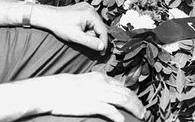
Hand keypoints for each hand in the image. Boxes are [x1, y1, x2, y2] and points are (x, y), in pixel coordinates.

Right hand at [30, 72, 145, 121]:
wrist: (52, 91)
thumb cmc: (65, 88)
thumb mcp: (84, 82)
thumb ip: (97, 85)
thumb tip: (106, 92)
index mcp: (100, 77)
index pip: (122, 86)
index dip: (132, 94)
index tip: (136, 102)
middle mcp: (102, 84)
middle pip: (127, 92)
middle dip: (137, 103)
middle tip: (143, 111)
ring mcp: (99, 94)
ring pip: (124, 100)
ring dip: (134, 109)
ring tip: (140, 116)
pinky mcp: (93, 104)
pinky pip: (111, 111)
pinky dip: (119, 116)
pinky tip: (123, 121)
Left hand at [32, 2, 108, 52]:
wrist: (49, 17)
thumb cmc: (60, 26)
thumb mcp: (76, 37)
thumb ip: (90, 42)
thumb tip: (102, 47)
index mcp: (91, 14)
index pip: (103, 31)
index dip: (103, 43)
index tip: (101, 53)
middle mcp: (91, 9)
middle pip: (99, 28)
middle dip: (94, 37)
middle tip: (83, 41)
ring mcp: (87, 8)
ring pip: (95, 25)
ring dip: (90, 33)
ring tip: (78, 34)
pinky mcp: (83, 9)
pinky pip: (90, 21)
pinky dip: (87, 27)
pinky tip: (78, 29)